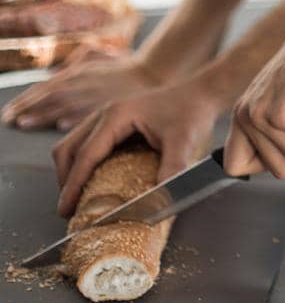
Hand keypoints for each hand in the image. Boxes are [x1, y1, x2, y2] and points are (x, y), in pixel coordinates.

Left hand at [2, 55, 162, 132]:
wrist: (157, 73)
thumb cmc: (127, 69)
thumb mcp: (100, 57)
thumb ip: (78, 62)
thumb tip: (58, 74)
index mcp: (79, 73)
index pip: (46, 88)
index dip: (26, 99)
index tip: (10, 112)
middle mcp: (84, 82)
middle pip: (49, 95)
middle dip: (27, 107)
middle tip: (9, 120)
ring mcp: (96, 94)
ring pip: (64, 104)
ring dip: (41, 114)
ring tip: (23, 123)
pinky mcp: (110, 106)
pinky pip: (90, 112)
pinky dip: (73, 116)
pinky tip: (61, 124)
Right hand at [53, 79, 222, 218]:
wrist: (201, 93)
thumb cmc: (192, 113)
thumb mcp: (184, 141)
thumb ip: (172, 168)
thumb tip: (160, 199)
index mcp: (116, 115)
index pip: (85, 155)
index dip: (73, 184)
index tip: (65, 209)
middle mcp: (106, 114)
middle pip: (69, 149)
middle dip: (66, 180)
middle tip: (69, 209)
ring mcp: (107, 117)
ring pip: (74, 145)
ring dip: (71, 172)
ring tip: (77, 200)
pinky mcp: (113, 123)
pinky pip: (87, 144)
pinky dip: (82, 165)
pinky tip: (92, 183)